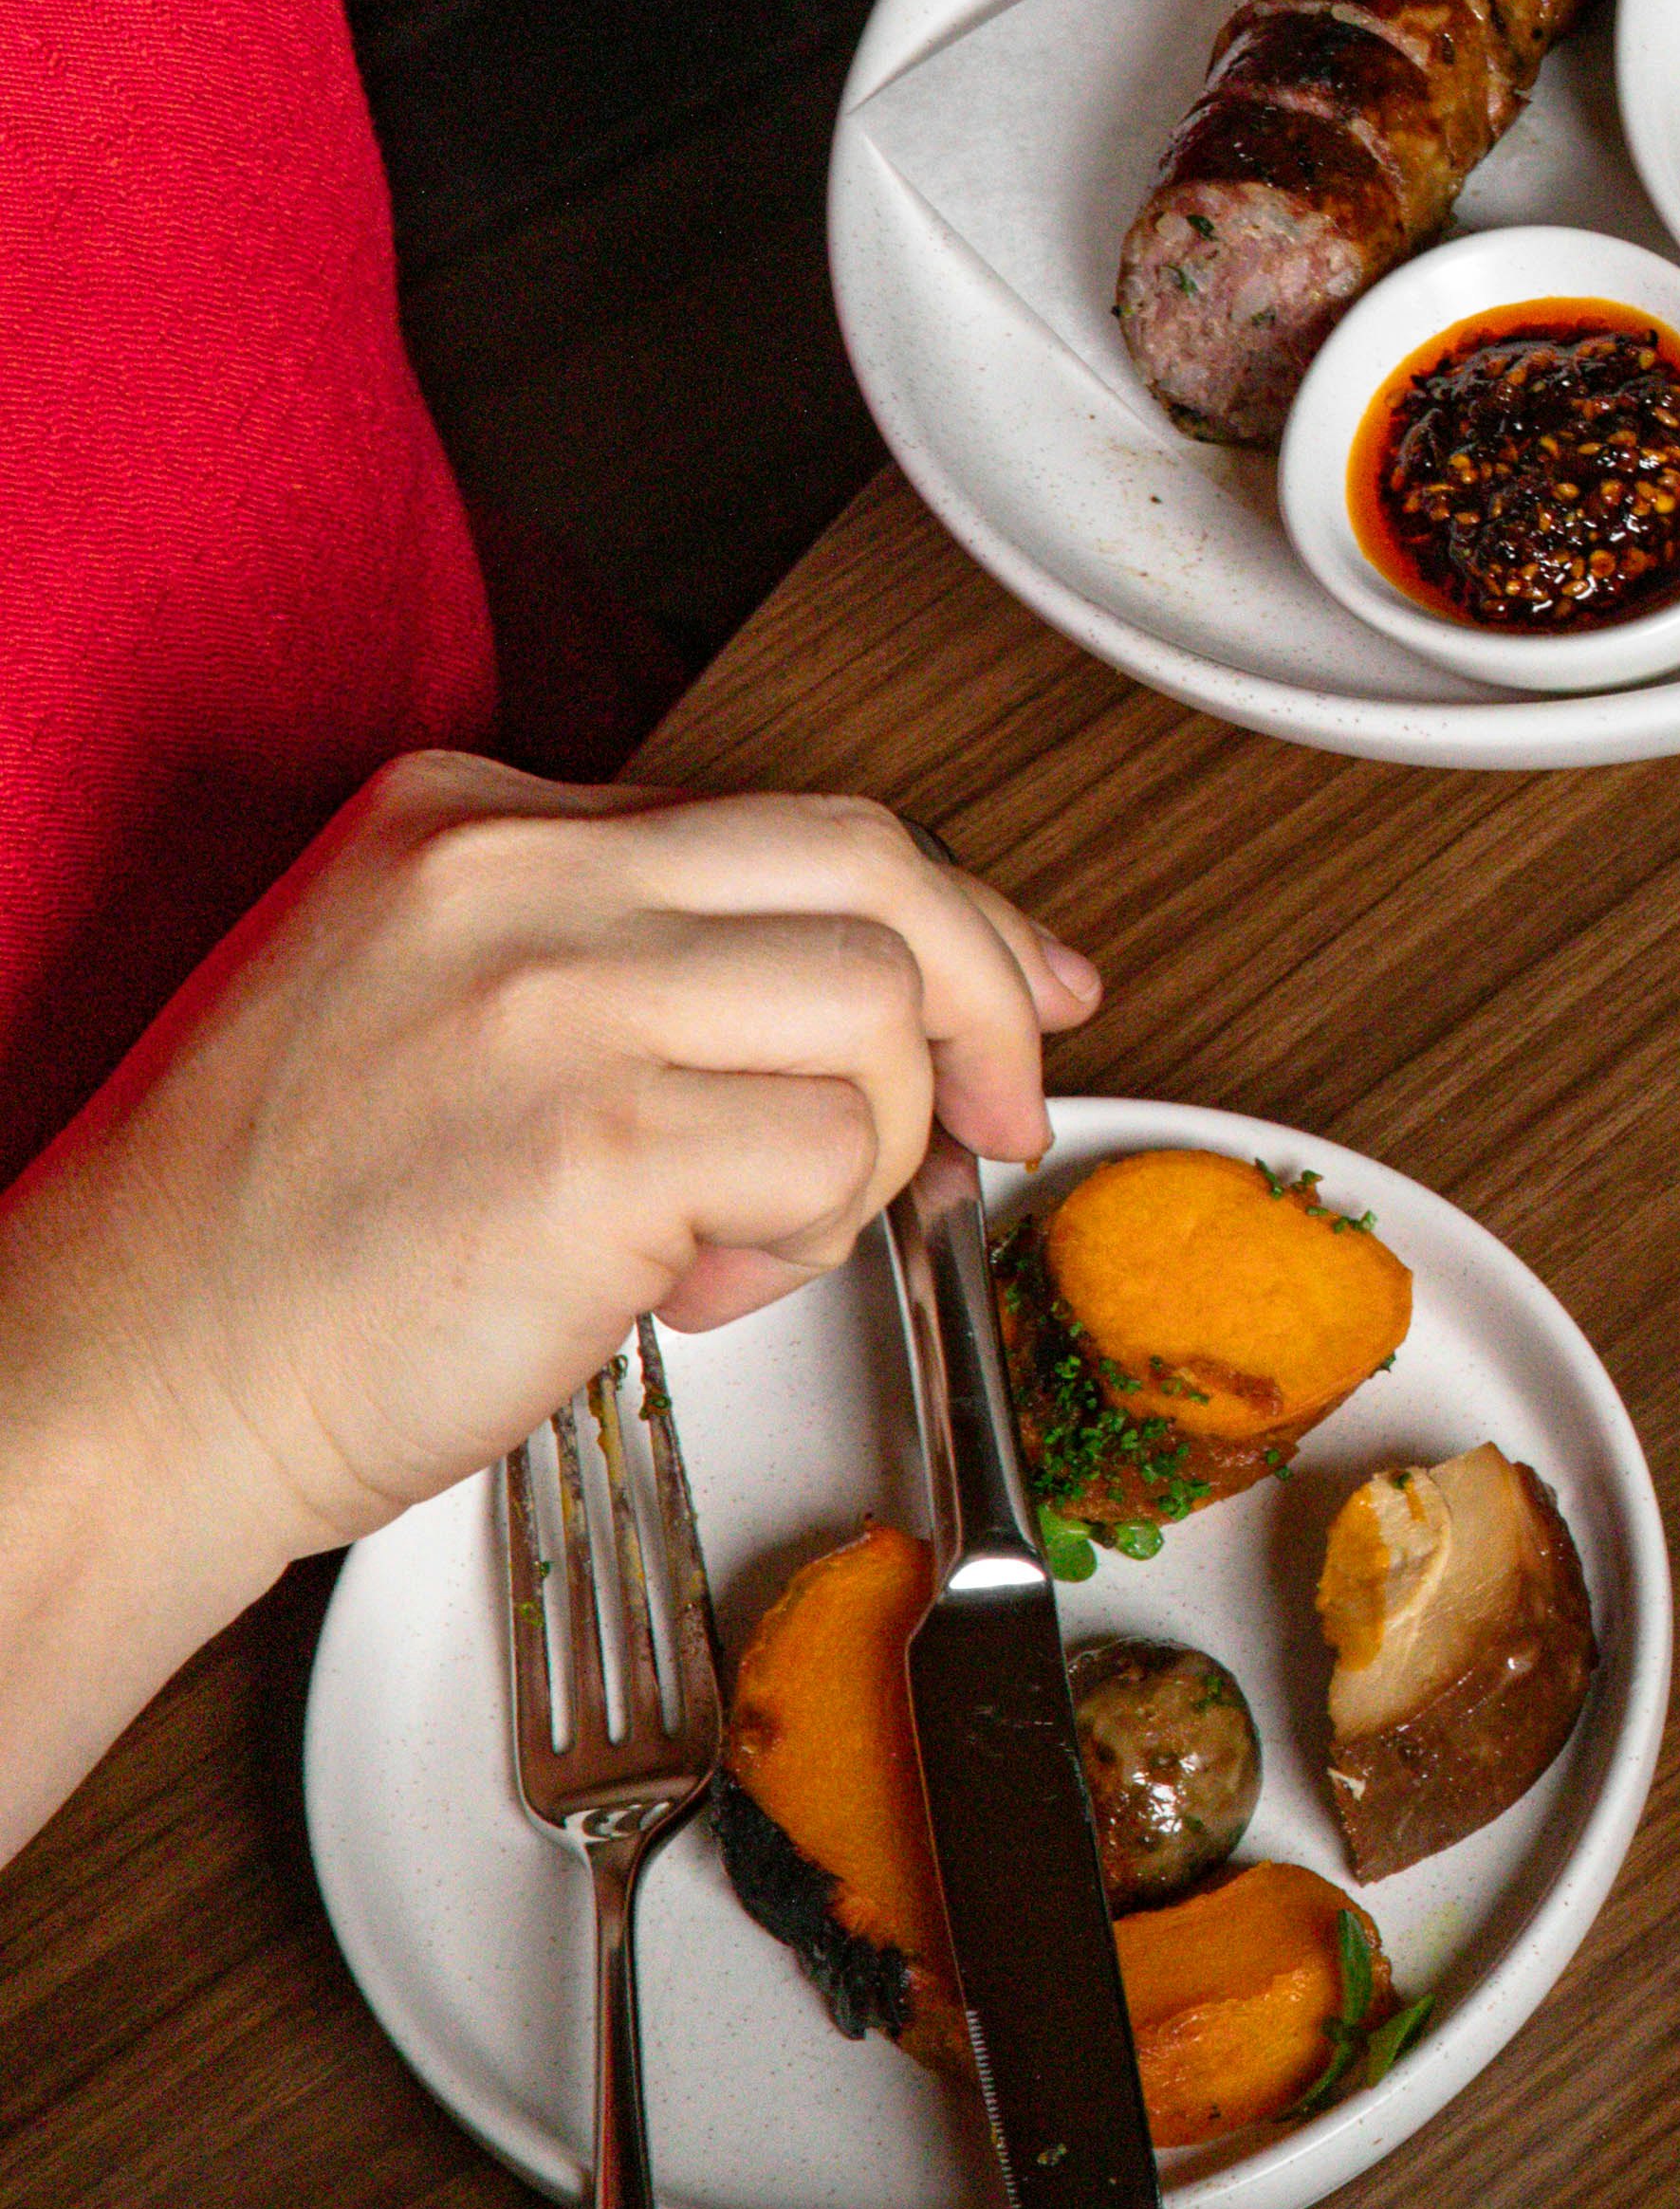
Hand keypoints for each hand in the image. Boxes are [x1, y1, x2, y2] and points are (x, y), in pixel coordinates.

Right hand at [0, 757, 1101, 1579]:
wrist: (119, 1389)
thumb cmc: (278, 1247)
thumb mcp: (436, 1011)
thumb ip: (640, 964)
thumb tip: (911, 992)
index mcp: (469, 819)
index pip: (801, 823)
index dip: (957, 916)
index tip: (1032, 989)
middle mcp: (513, 875)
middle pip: (877, 867)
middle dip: (988, 995)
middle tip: (999, 1114)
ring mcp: (553, 999)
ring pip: (878, 1012)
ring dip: (865, 1151)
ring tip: (742, 1236)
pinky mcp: (590, 1141)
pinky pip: (828, 1154)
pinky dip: (804, 1242)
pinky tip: (682, 1291)